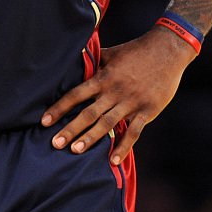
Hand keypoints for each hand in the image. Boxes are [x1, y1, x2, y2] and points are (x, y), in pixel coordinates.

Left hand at [41, 27, 196, 164]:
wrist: (167, 50)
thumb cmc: (136, 51)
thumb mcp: (111, 53)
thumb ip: (93, 61)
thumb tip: (72, 59)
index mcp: (103, 77)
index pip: (76, 95)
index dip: (59, 108)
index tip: (45, 121)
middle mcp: (114, 91)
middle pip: (88, 113)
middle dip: (70, 129)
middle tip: (55, 144)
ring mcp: (131, 102)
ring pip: (107, 124)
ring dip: (90, 138)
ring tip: (75, 151)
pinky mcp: (147, 111)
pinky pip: (134, 132)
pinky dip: (124, 147)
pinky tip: (112, 161)